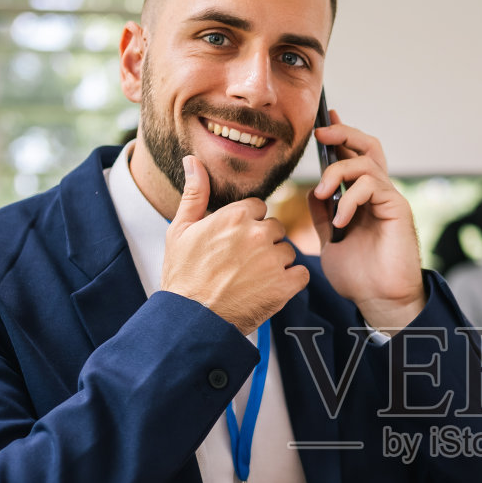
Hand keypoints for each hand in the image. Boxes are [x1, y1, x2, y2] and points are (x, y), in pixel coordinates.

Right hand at [161, 156, 308, 333]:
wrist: (191, 320)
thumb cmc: (183, 276)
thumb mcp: (180, 230)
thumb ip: (194, 194)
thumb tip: (193, 161)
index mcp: (235, 216)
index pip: (258, 208)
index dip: (247, 225)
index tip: (235, 243)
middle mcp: (257, 234)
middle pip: (276, 228)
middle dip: (264, 243)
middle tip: (243, 264)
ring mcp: (273, 260)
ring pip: (288, 251)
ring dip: (276, 263)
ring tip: (252, 279)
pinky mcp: (284, 286)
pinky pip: (301, 274)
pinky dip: (290, 282)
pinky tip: (269, 289)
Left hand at [309, 112, 425, 332]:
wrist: (379, 301)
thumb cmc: (359, 276)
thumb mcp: (330, 240)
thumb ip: (322, 214)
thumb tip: (313, 190)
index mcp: (362, 199)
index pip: (353, 158)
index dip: (340, 137)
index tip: (321, 125)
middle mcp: (378, 194)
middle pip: (367, 146)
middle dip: (344, 133)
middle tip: (321, 134)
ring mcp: (388, 200)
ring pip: (365, 163)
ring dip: (337, 173)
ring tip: (323, 195)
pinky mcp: (397, 208)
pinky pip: (372, 186)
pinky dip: (350, 198)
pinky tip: (342, 221)